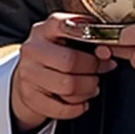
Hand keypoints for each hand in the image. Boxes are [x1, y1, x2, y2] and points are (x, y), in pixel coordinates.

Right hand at [11, 13, 115, 133]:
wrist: (29, 75)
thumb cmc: (57, 54)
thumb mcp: (70, 39)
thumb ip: (90, 40)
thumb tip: (106, 52)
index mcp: (45, 29)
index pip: (64, 25)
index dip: (87, 36)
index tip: (104, 46)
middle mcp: (33, 49)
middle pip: (70, 61)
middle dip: (94, 68)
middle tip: (103, 69)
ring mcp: (28, 74)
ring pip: (68, 86)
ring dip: (88, 89)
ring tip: (93, 86)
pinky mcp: (29, 97)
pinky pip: (61, 108)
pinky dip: (78, 108)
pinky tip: (82, 102)